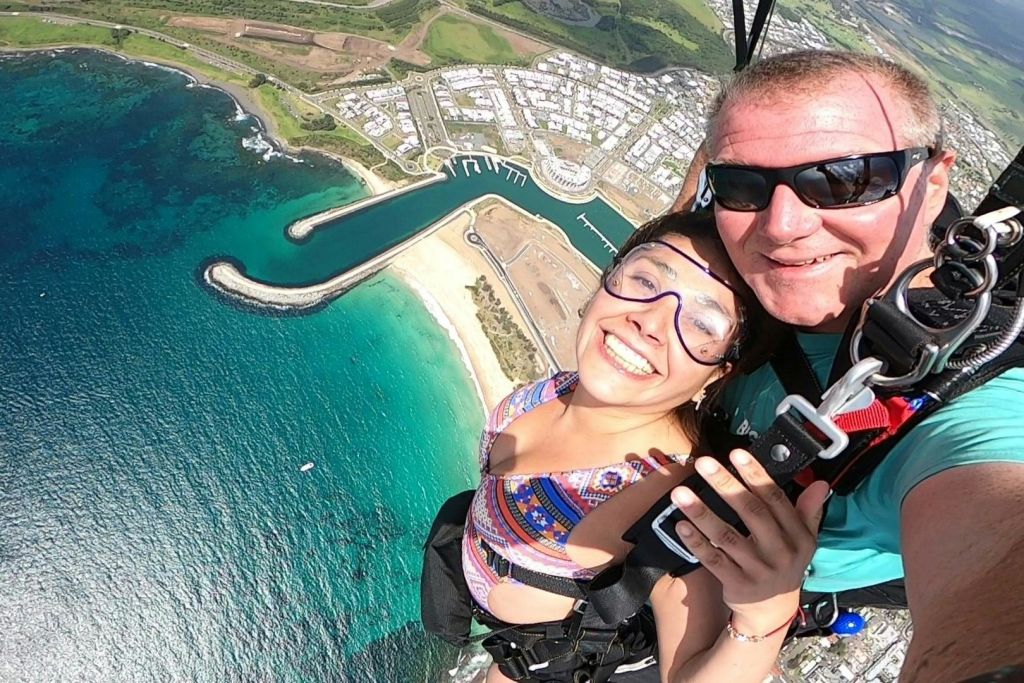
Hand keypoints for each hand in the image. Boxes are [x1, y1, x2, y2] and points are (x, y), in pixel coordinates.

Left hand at [670, 450, 829, 634]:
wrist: (773, 612)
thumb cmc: (785, 566)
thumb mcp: (804, 541)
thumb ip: (809, 511)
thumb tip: (821, 483)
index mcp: (797, 536)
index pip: (775, 499)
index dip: (755, 474)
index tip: (736, 454)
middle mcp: (779, 551)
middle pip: (751, 512)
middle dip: (725, 485)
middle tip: (703, 463)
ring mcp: (758, 570)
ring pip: (727, 536)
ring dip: (702, 512)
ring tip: (680, 493)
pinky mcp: (737, 585)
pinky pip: (713, 560)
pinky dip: (696, 543)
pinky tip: (681, 526)